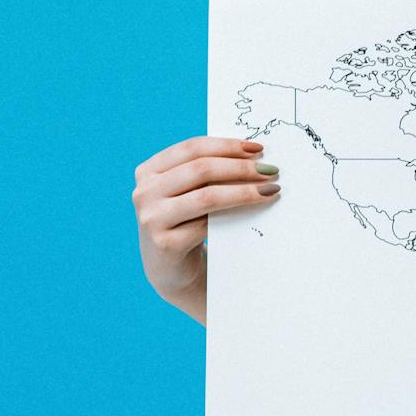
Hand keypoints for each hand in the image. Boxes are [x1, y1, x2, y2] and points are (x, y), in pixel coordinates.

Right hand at [132, 135, 282, 323]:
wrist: (170, 270)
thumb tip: (253, 155)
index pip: (192, 148)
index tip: (258, 148)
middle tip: (270, 170)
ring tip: (269, 189)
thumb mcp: (187, 193)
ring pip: (207, 196)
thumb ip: (206, 174)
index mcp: (149, 171)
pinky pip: (208, 225)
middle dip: (240, 167)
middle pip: (201, 169)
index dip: (227, 145)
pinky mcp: (166, 244)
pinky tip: (254, 212)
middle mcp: (144, 192)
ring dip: (244, 191)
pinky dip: (235, 215)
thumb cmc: (185, 223)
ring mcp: (152, 219)